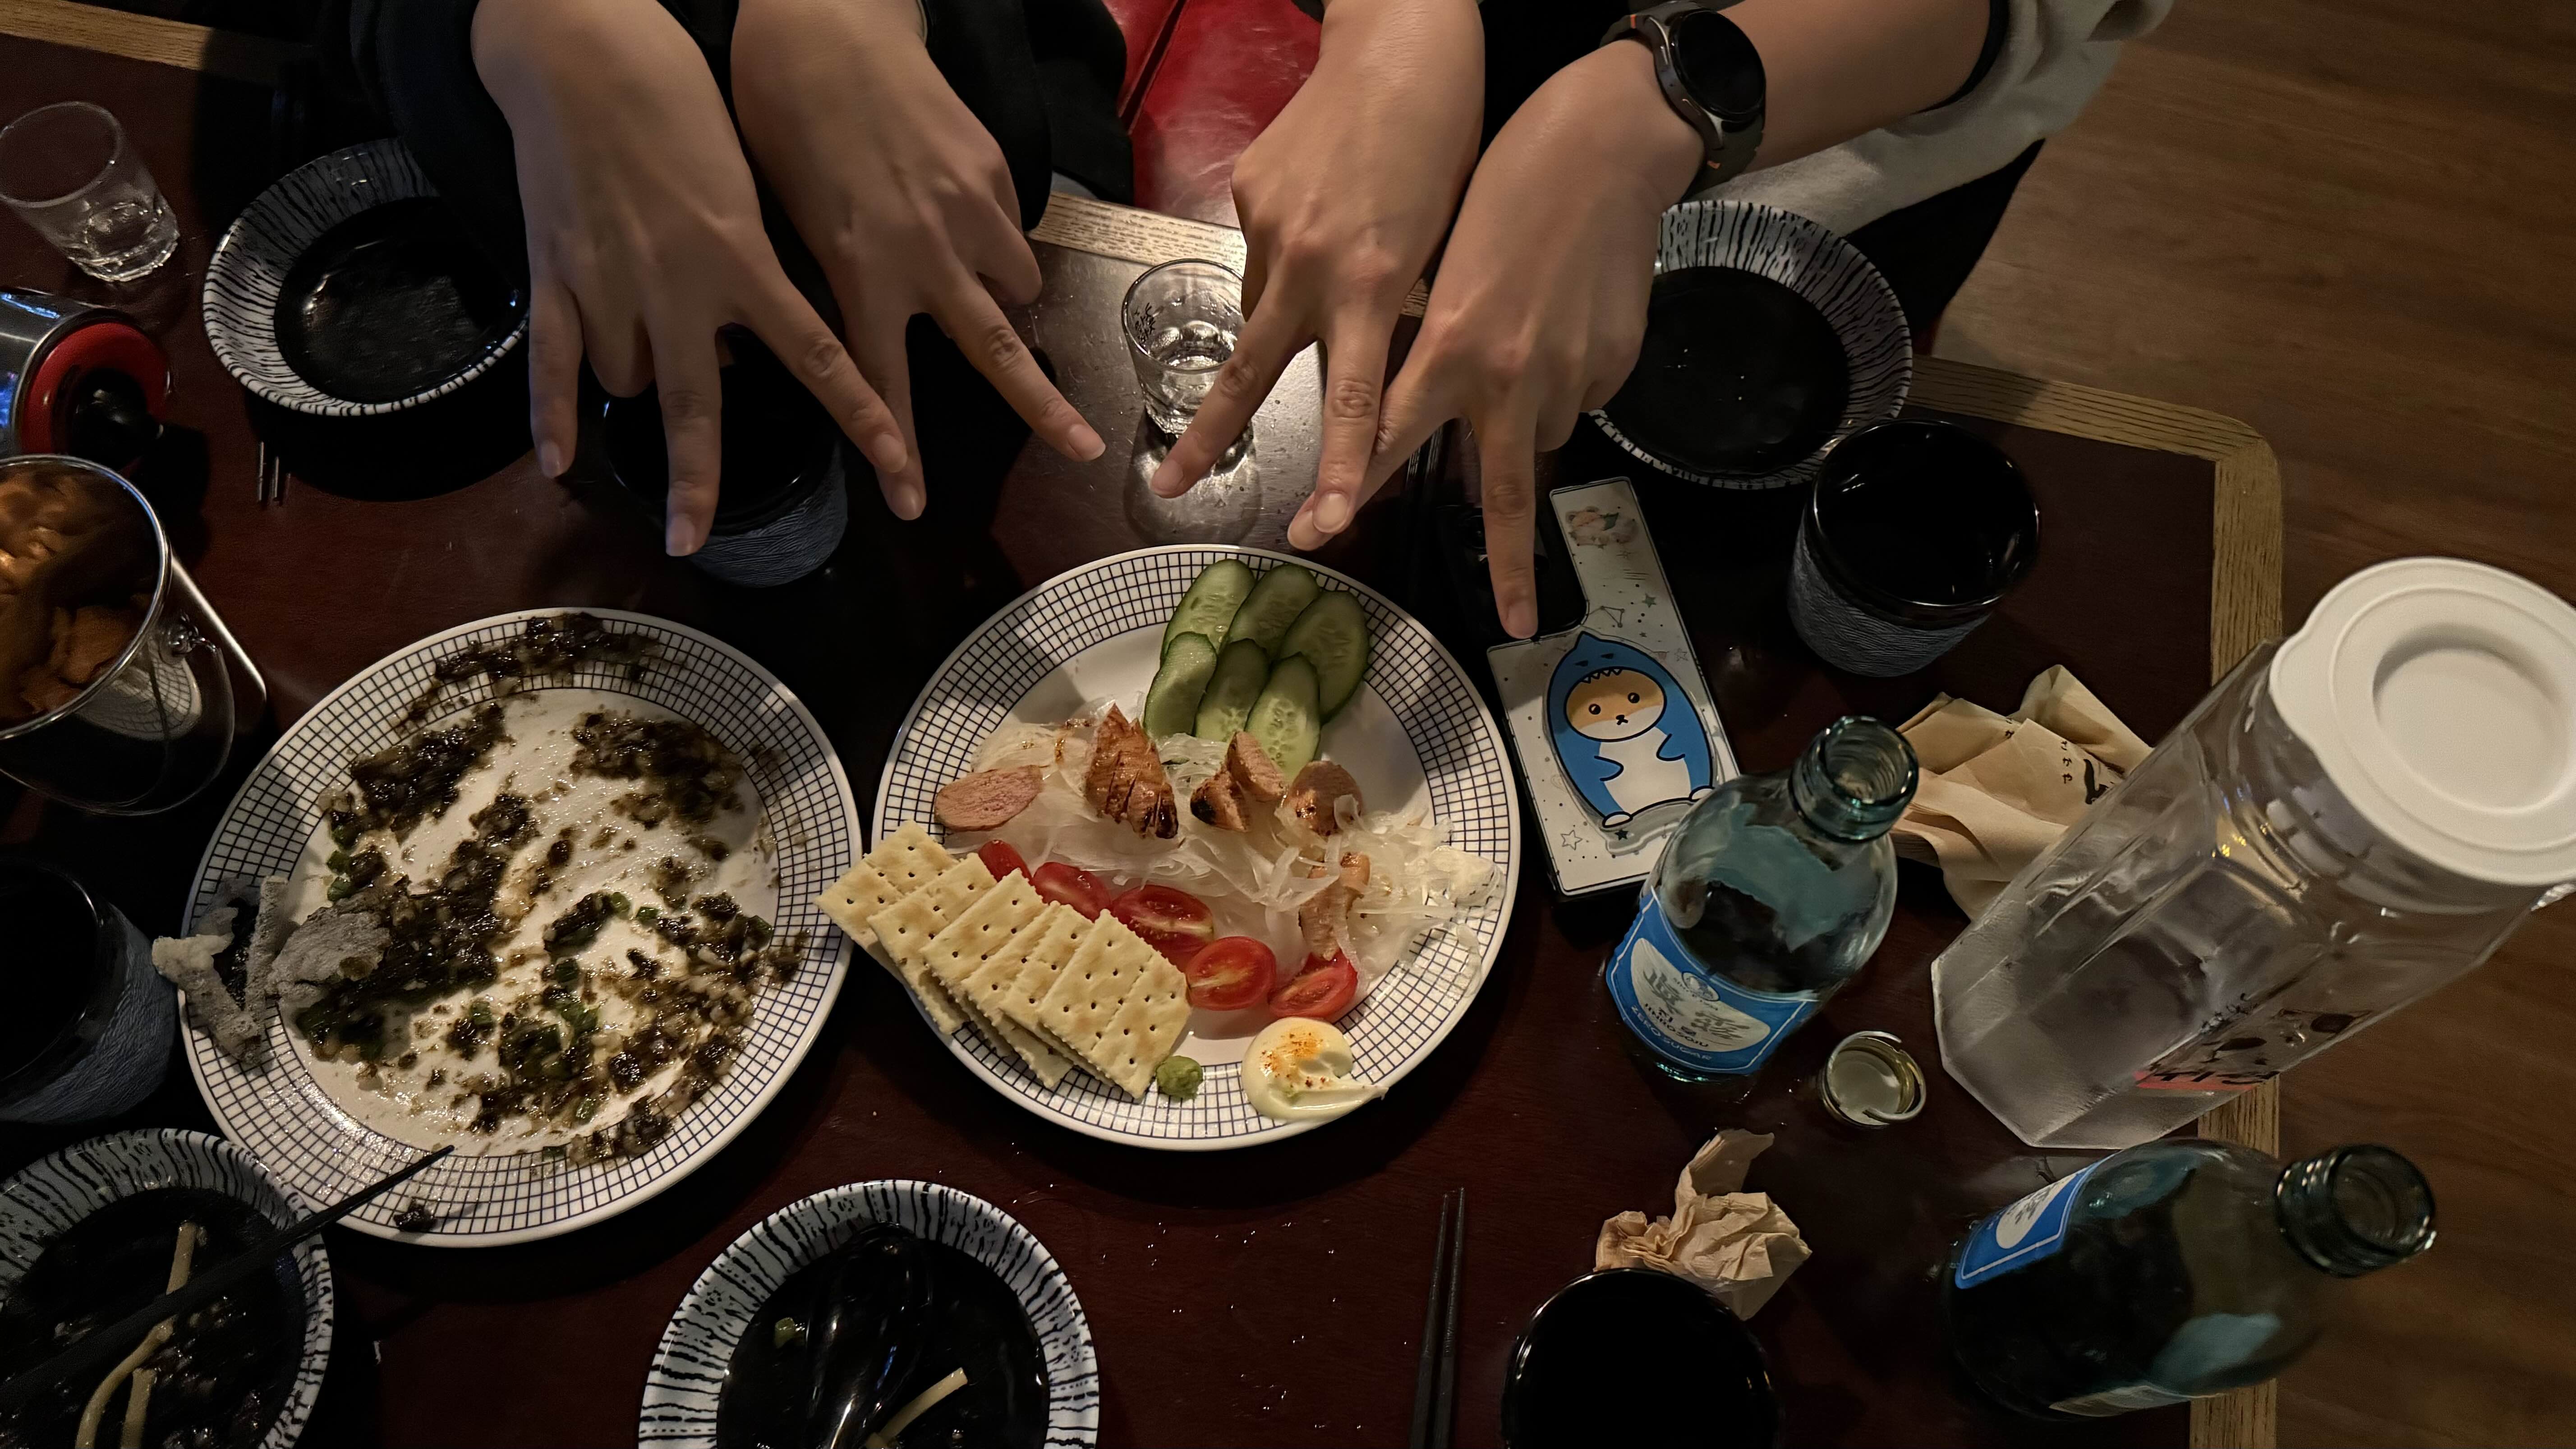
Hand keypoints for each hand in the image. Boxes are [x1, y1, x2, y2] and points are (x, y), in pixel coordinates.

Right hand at [473, 0, 905, 554]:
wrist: (587, 54)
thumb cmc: (680, 108)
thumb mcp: (741, 193)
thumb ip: (748, 279)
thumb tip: (739, 353)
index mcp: (745, 258)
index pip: (821, 358)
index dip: (866, 421)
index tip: (898, 476)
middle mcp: (680, 283)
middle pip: (697, 403)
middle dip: (698, 479)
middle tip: (692, 542)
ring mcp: (610, 282)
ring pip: (629, 378)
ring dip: (642, 383)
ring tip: (647, 350)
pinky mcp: (553, 272)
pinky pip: (550, 362)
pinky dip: (547, 416)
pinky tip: (556, 465)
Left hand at [732, 0, 1104, 519]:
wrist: (827, 21)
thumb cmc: (781, 114)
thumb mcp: (784, 217)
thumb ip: (826, 285)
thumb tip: (836, 338)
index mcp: (862, 269)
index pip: (882, 383)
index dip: (896, 449)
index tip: (911, 504)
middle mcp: (927, 250)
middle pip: (997, 352)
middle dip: (1044, 410)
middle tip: (1088, 453)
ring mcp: (971, 209)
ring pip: (1014, 287)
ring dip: (1003, 303)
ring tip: (976, 292)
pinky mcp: (994, 172)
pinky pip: (1009, 230)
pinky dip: (994, 241)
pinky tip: (957, 216)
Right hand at [1146, 0, 1482, 526]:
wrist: (1402, 48)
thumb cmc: (1445, 147)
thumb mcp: (1441, 247)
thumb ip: (1398, 313)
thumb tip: (1373, 362)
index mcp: (1372, 284)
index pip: (1352, 401)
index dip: (1338, 470)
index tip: (1320, 525)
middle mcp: (1311, 264)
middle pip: (1248, 373)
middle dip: (1205, 437)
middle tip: (1167, 488)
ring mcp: (1270, 227)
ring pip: (1257, 306)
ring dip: (1276, 323)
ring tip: (1320, 287)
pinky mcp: (1248, 191)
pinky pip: (1257, 250)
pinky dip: (1282, 256)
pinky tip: (1314, 221)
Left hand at [1347, 42, 1699, 636]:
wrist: (1601, 151)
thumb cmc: (1502, 192)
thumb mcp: (1444, 274)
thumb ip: (1435, 350)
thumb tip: (1442, 406)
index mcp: (1447, 348)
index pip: (1387, 436)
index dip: (1346, 489)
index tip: (1315, 535)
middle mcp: (1509, 376)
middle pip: (1503, 491)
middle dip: (1511, 566)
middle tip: (1520, 623)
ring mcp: (1569, 376)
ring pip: (1540, 432)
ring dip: (1526, 416)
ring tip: (1527, 343)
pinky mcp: (1613, 366)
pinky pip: (1580, 396)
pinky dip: (1565, 379)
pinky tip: (1565, 323)